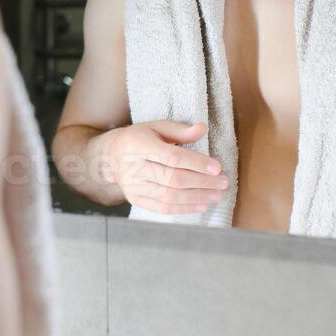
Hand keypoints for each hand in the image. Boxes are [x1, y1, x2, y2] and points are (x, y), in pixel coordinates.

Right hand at [104, 121, 227, 215]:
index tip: (217, 167)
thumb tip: (202, 128)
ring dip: (197, 197)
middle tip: (223, 182)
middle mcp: (133, 167)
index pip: (171, 157)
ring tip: (217, 194)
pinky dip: (185, 208)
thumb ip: (180, 130)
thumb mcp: (156, 127)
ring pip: (169, 196)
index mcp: (137, 144)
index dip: (196, 163)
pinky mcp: (136, 199)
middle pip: (172, 179)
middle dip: (202, 182)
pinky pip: (163, 208)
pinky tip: (202, 205)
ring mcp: (133, 186)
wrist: (112, 157)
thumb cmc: (140, 138)